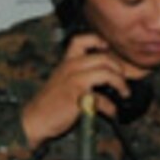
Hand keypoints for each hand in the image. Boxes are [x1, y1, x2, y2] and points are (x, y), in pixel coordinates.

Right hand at [20, 31, 145, 148]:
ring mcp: (74, 82)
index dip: (98, 41)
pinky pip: (102, 99)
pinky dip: (111, 107)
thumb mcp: (62, 80)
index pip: (81, 40)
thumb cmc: (50, 102)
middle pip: (103, 57)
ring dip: (120, 83)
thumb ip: (79, 74)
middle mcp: (70, 68)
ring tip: (124, 92)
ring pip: (106, 73)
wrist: (35, 119)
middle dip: (119, 68)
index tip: (109, 49)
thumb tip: (105, 75)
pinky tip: (112, 112)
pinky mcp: (78, 98)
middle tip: (123, 78)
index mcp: (66, 62)